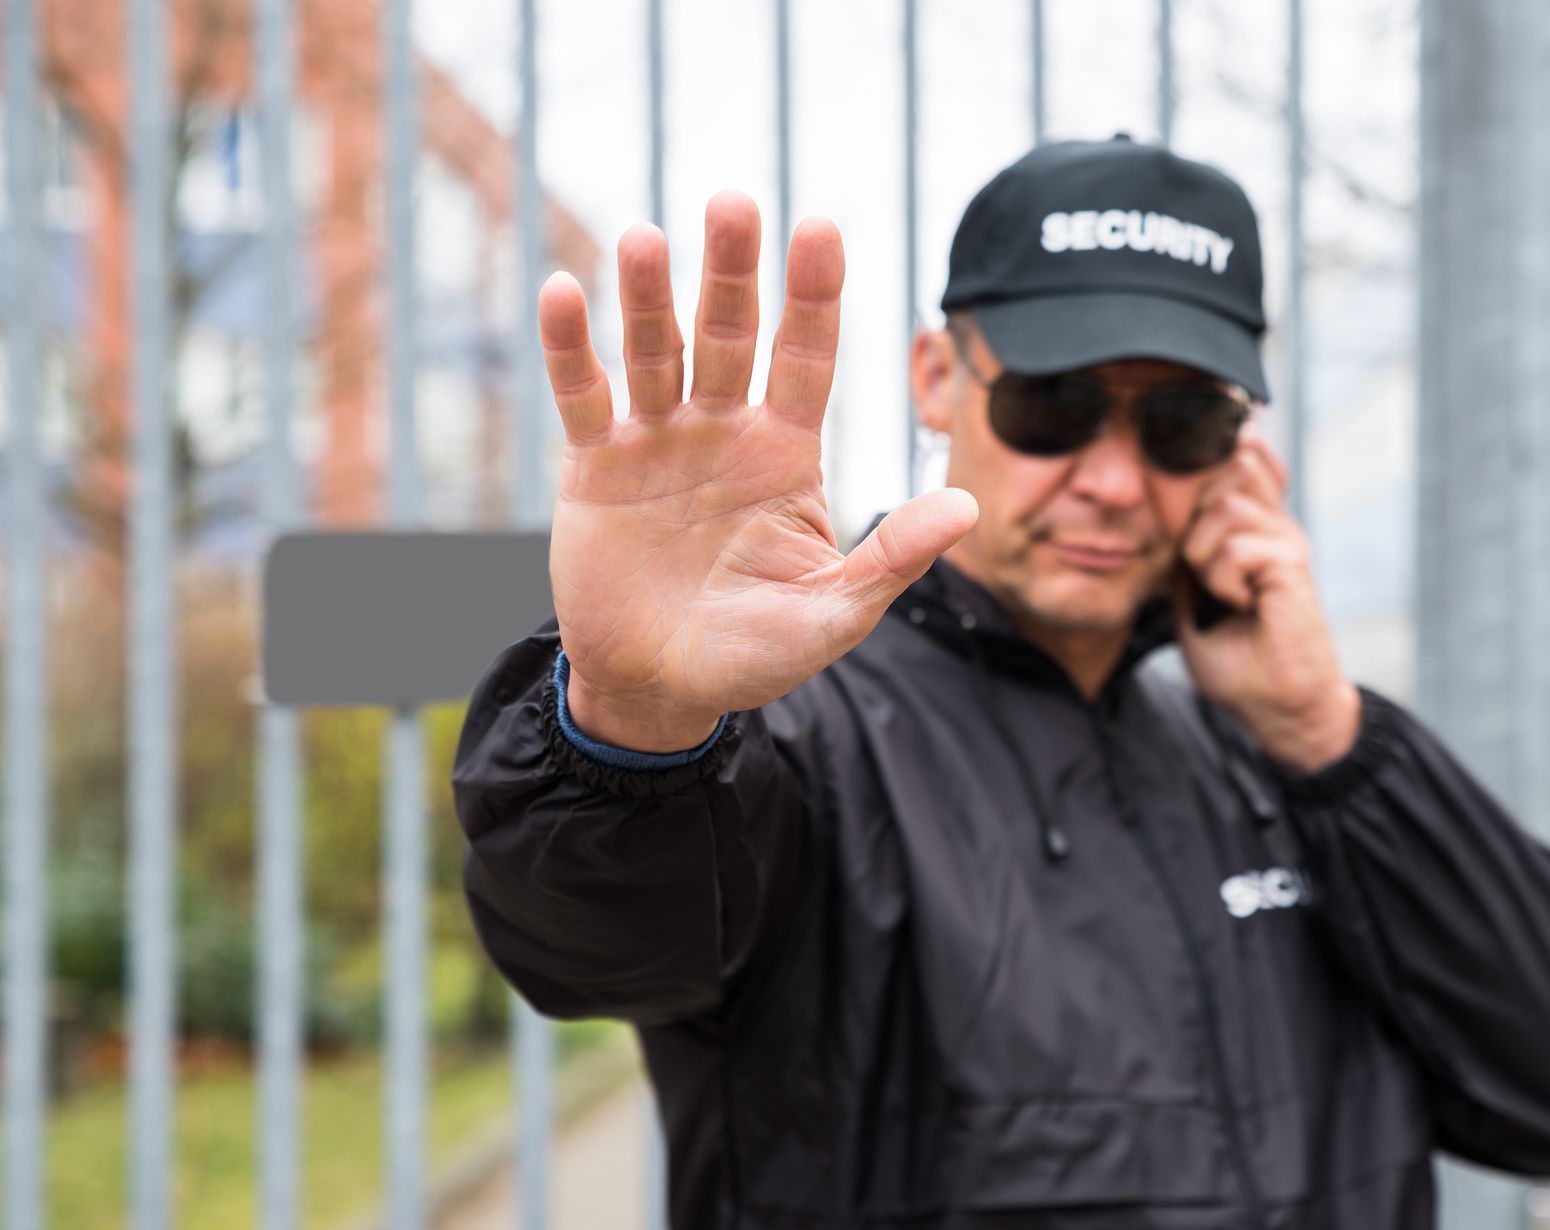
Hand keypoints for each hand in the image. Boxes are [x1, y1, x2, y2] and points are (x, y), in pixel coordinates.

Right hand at [544, 193, 977, 750]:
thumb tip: (968, 507)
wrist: (661, 690)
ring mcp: (658, 441)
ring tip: (644, 239)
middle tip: (732, 202)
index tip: (822, 228)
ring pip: (655, 351)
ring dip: (649, 296)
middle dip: (732, 271)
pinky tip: (565, 294)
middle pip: (731, 334)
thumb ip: (891, 557)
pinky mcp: (595, 465)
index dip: (814, 295)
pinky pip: (582, 395)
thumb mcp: (834, 614)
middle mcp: (725, 430)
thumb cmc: (755, 655)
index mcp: (787, 453)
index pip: (807, 357)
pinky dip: (570, 349)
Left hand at [1173, 436, 1359, 772]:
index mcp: (1252, 525)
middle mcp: (1272, 523)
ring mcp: (1285, 539)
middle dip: (1192, 509)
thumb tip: (1158, 516)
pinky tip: (1238, 604)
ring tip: (1219, 588)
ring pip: (1223, 503)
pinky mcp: (1292, 563)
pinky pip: (1235, 547)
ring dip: (1202, 552)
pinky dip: (1221, 579)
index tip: (1184, 526)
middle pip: (1229, 461)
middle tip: (1197, 562)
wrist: (1279, 704)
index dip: (1201, 472)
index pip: (1235, 455)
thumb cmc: (1238, 660)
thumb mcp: (1190, 599)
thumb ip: (1179, 555)